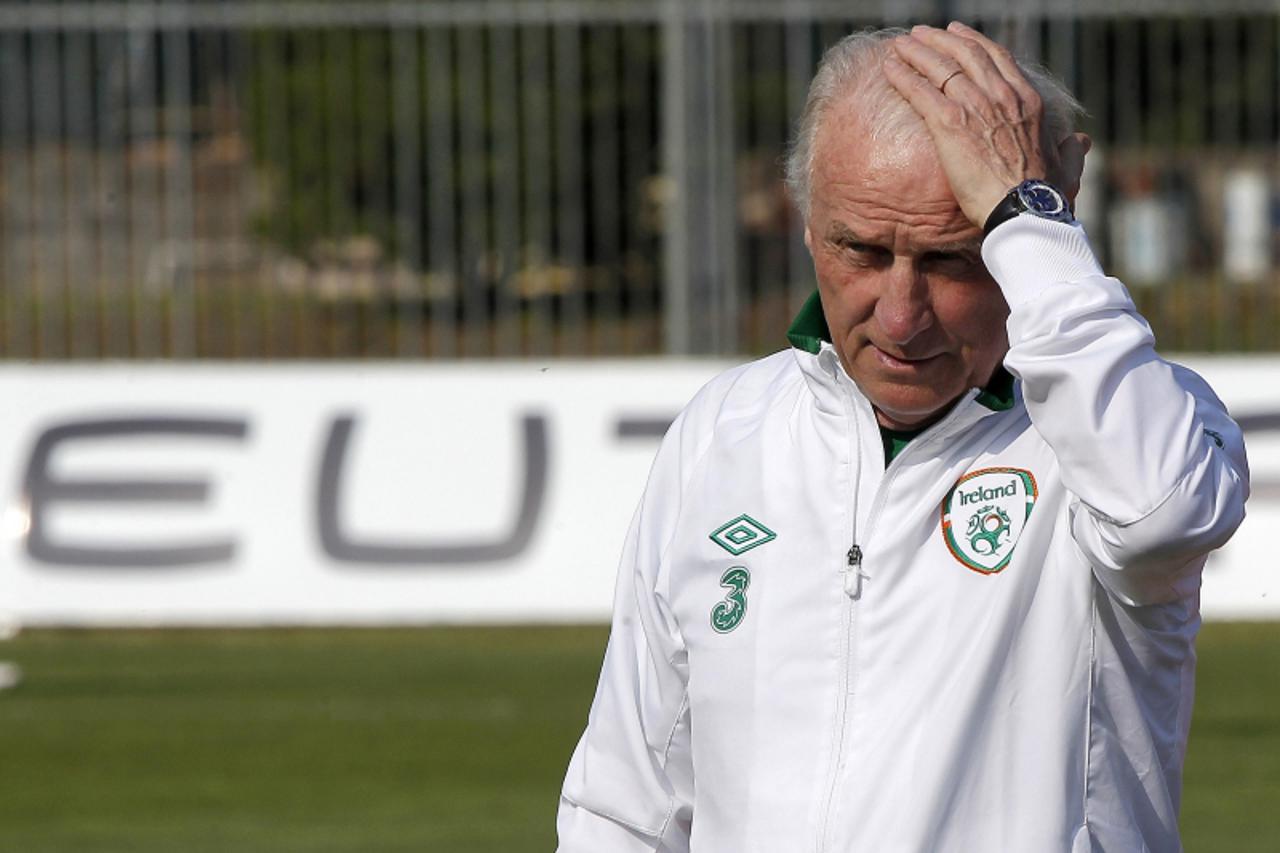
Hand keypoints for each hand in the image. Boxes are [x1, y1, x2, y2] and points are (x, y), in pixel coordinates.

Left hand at [883, 22, 1089, 226]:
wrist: (1024, 209)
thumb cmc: (1045, 196)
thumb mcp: (1067, 166)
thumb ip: (1072, 150)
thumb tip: (1081, 141)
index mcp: (1028, 101)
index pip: (998, 59)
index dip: (975, 43)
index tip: (957, 34)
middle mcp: (1001, 96)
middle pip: (966, 55)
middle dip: (941, 40)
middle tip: (922, 34)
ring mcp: (975, 107)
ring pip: (941, 66)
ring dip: (917, 51)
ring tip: (900, 44)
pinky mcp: (950, 124)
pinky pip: (920, 91)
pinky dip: (903, 76)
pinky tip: (888, 68)